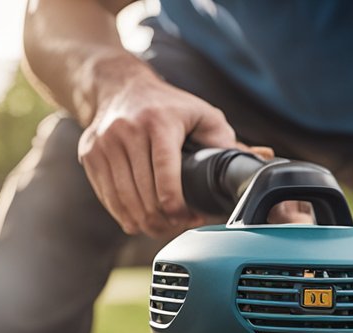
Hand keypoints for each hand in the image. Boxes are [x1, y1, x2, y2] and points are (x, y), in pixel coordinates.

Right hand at [79, 72, 238, 235]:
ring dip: (146, 224)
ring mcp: (104, 144)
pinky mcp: (89, 156)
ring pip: (125, 203)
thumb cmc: (170, 106)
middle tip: (181, 224)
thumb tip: (263, 159)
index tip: (191, 218)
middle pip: (146, 196)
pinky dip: (126, 216)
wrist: (120, 87)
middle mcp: (127, 131)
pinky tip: (143, 219)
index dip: (178, 208)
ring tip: (163, 226)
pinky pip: (109, 200)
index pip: (166, 177)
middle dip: (166, 221)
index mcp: (159, 122)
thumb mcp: (202, 115)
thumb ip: (228, 141)